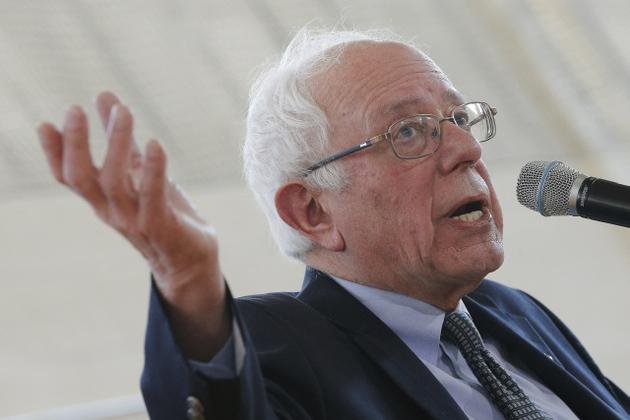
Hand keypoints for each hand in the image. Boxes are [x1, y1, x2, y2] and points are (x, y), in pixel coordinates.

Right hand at [37, 92, 229, 359]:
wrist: (191, 260)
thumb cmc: (164, 212)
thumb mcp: (140, 172)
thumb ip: (122, 139)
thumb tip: (105, 97)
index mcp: (103, 200)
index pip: (69, 177)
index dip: (54, 153)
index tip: (46, 123)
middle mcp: (111, 211)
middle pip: (82, 178)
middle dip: (76, 144)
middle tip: (75, 109)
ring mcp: (134, 220)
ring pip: (114, 182)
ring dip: (116, 144)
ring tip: (124, 111)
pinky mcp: (161, 226)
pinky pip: (153, 196)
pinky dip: (152, 170)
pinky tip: (154, 144)